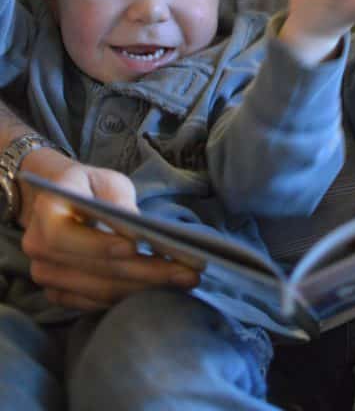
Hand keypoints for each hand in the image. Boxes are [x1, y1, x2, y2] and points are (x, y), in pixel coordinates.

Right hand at [20, 149, 198, 309]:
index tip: (137, 246)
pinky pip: (96, 304)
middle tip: (187, 271)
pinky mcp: (58, 294)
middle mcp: (38, 249)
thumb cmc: (89, 186)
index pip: (65, 237)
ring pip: (100, 291)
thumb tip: (136, 228)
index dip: (100, 245)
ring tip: (183, 280)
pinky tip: (159, 289)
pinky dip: (128, 298)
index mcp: (46, 213)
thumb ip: (118, 201)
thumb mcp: (106, 180)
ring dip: (144, 289)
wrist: (58, 201)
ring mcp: (46, 275)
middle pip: (94, 270)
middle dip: (145, 272)